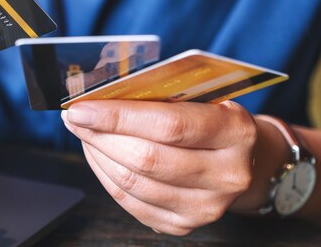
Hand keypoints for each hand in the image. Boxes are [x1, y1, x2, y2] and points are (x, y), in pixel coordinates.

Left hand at [62, 100, 256, 234]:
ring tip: (84, 133)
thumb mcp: (201, 97)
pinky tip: (98, 156)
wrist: (245, 161)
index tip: (81, 108)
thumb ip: (160, 96)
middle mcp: (226, 175)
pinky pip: (131, 203)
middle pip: (146, 159)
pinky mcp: (183, 224)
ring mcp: (206, 206)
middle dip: (100, 136)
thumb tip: (102, 95)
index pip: (169, 125)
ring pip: (133, 183)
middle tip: (75, 118)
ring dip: (98, 155)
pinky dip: (105, 177)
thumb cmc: (213, 119)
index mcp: (234, 132)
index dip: (118, 117)